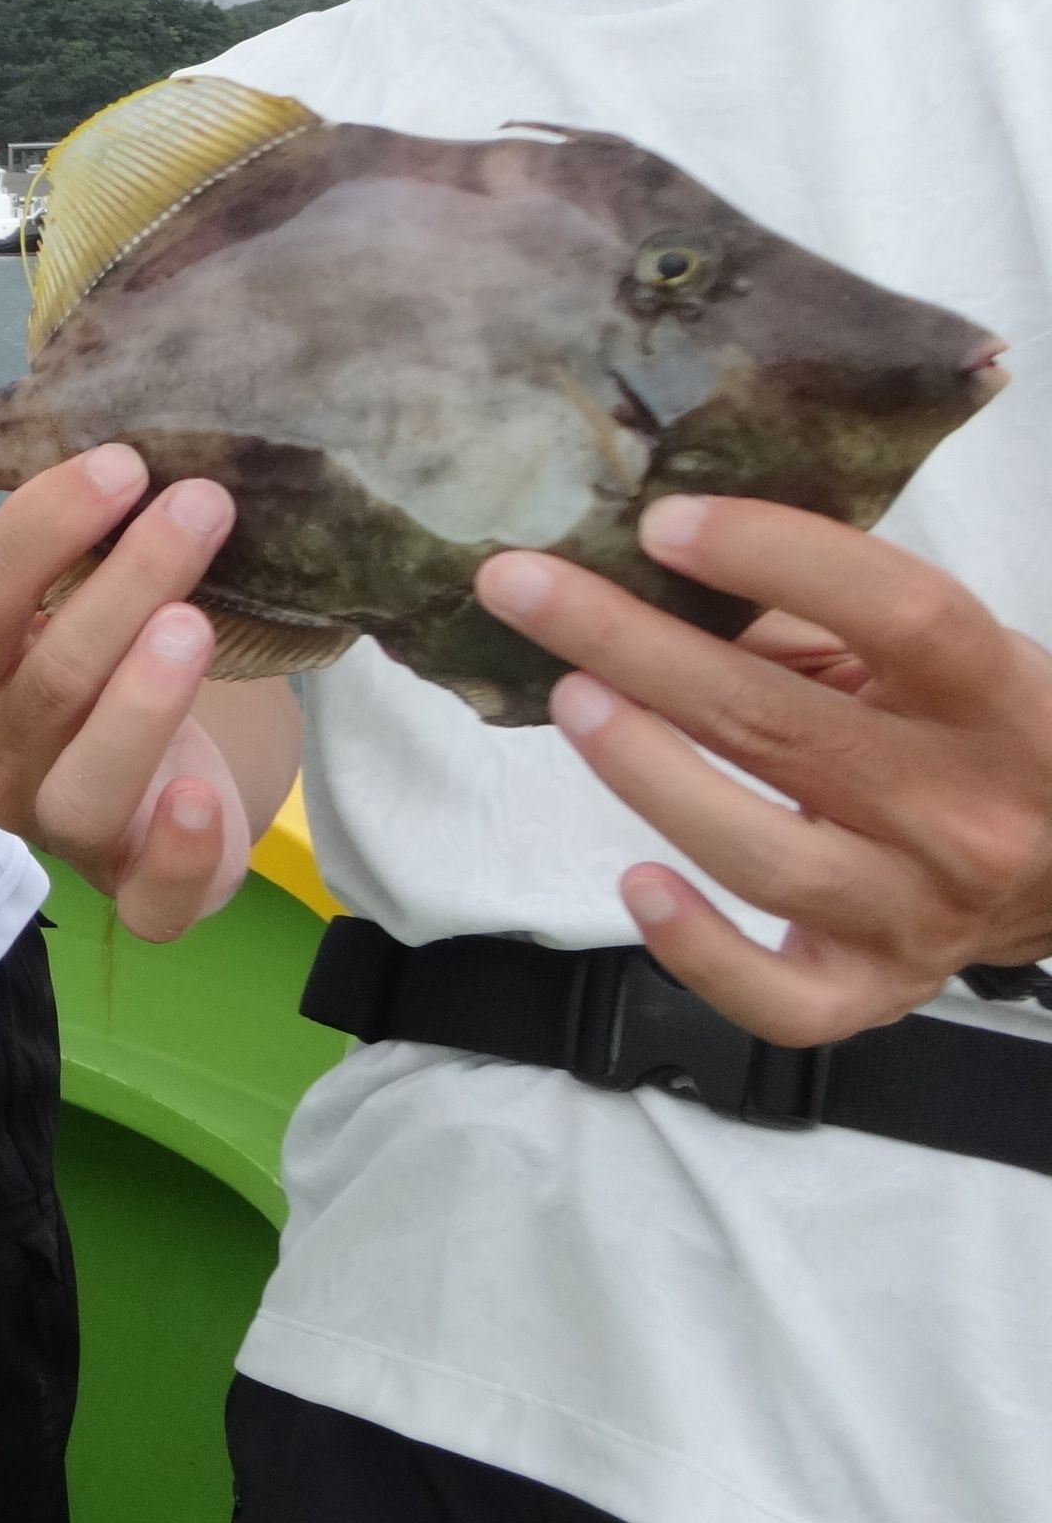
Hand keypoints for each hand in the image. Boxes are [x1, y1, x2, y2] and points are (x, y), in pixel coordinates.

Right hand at [0, 445, 275, 940]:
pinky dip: (177, 851)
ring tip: (198, 622)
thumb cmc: (113, 662)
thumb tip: (120, 411)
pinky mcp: (138, 893)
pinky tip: (206, 799)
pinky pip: (143, 895)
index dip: (43, 528)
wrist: (165, 782)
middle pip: (43, 680)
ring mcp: (59, 833)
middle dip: (122, 583)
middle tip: (200, 505)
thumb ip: (81, 536)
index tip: (124, 461)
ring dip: (140, 701)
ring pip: (84, 784)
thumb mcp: (77, 598)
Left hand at [478, 494, 1051, 1042]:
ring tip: (569, 700)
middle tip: (523, 589)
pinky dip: (698, 951)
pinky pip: (778, 999)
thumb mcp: (926, 659)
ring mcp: (919, 913)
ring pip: (763, 857)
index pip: (900, 614)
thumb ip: (813, 618)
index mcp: (999, 702)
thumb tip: (655, 582)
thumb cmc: (963, 734)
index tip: (660, 523)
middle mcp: (967, 814)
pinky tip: (636, 884)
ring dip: (646, 772)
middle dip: (631, 646)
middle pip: (780, 727)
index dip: (774, 557)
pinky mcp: (873, 990)